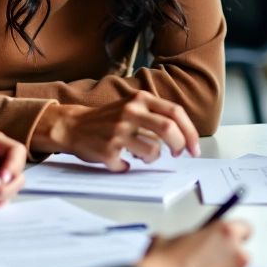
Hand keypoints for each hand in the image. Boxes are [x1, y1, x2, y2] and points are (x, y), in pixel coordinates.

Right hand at [31, 94, 201, 169]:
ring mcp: (118, 131)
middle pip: (168, 130)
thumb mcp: (132, 106)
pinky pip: (129, 165)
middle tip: (177, 154)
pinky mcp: (108, 150)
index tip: (194, 148)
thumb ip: (156, 115)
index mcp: (140, 99)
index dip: (189, 132)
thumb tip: (184, 137)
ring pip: (152, 152)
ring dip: (152, 158)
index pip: (175, 112)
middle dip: (179, 146)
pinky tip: (121, 160)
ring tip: (141, 155)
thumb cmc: (109, 119)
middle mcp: (130, 112)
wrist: (73, 126)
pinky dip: (128, 166)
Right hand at [137, 220, 251, 266]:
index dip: (235, 234)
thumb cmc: (167, 263)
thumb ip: (194, 237)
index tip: (229, 239)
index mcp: (226, 233)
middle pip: (241, 254)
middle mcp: (236, 255)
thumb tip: (191, 243)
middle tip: (208, 261)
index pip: (245, 228)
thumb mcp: (176, 236)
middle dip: (227, 257)